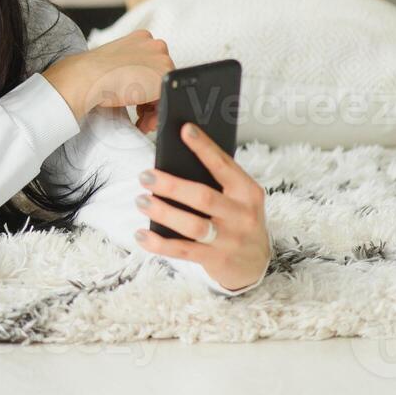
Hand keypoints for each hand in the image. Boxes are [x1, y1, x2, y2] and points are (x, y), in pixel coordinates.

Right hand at [42, 28, 171, 126]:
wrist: (90, 77)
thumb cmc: (92, 72)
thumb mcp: (112, 63)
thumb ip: (128, 67)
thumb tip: (135, 83)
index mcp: (141, 38)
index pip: (151, 64)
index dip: (144, 84)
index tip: (135, 96)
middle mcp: (155, 45)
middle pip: (159, 77)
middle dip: (150, 97)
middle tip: (138, 112)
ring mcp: (162, 59)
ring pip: (164, 89)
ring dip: (152, 108)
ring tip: (139, 119)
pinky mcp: (164, 76)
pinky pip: (166, 100)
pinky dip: (156, 114)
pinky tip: (142, 119)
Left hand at [133, 122, 271, 292]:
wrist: (255, 264)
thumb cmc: (236, 219)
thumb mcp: (237, 198)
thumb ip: (215, 181)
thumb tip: (174, 160)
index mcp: (248, 192)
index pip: (224, 166)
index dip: (205, 148)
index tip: (184, 130)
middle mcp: (242, 215)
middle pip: (204, 197)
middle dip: (172, 186)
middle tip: (145, 176)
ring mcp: (230, 240)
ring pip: (193, 225)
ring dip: (163, 213)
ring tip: (141, 201)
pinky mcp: (216, 260)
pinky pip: (184, 251)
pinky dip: (160, 244)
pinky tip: (141, 235)